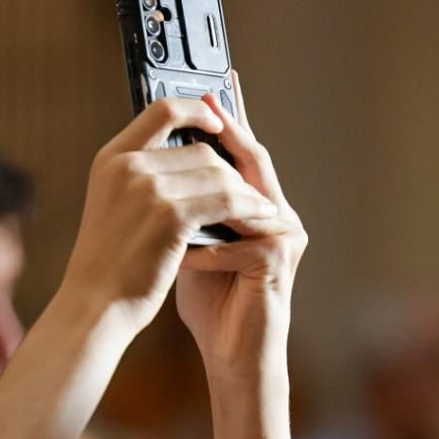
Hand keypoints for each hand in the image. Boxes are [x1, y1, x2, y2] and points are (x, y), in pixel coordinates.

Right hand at [61, 98, 277, 339]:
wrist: (94, 305)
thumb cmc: (108, 264)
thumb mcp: (114, 206)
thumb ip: (142, 176)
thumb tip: (191, 159)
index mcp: (111, 158)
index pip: (162, 111)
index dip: (195, 110)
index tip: (217, 121)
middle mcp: (127, 165)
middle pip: (200, 149)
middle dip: (231, 171)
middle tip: (248, 189)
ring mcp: (148, 188)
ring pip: (219, 173)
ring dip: (245, 192)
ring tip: (259, 207)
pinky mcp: (170, 215)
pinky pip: (226, 200)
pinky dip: (247, 208)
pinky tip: (258, 217)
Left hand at [176, 72, 306, 369]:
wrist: (233, 351)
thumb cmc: (212, 298)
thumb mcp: (191, 240)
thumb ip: (185, 205)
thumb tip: (154, 164)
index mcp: (257, 205)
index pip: (242, 152)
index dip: (228, 119)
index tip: (208, 87)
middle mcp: (278, 213)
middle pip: (253, 160)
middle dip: (224, 134)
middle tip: (198, 110)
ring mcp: (284, 236)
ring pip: (245, 196)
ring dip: (206, 193)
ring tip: (172, 176)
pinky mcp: (279, 261)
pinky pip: (239, 242)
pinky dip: (207, 247)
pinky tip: (181, 252)